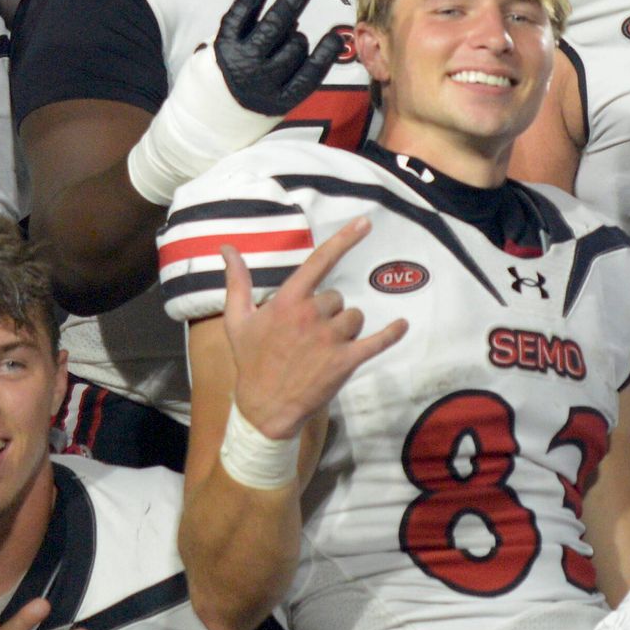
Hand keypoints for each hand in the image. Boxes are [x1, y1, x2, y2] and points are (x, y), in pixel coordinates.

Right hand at [210, 0, 349, 119]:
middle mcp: (243, 61)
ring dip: (299, 36)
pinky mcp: (280, 102)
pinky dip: (323, 56)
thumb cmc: (223, 73)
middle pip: (277, 21)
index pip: (245, 4)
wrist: (208, 122)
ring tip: (290, 40)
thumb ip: (251, 25)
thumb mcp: (224, 43)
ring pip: (295, 46)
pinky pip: (308, 75)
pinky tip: (333, 39)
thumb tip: (293, 12)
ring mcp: (263, 82)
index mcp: (226, 42)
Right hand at [220, 223, 405, 443]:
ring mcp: (331, 339)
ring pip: (354, 318)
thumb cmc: (251, 360)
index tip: (365, 222)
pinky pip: (377, 341)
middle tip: (308, 335)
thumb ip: (236, 281)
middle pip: (337, 298)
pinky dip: (391, 333)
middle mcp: (312, 315)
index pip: (320, 261)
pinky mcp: (346, 361)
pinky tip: (402, 325)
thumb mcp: (238, 320)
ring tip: (323, 348)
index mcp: (288, 301)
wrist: (264, 408)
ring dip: (345, 329)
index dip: (344, 239)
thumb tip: (226, 248)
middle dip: (328, 312)